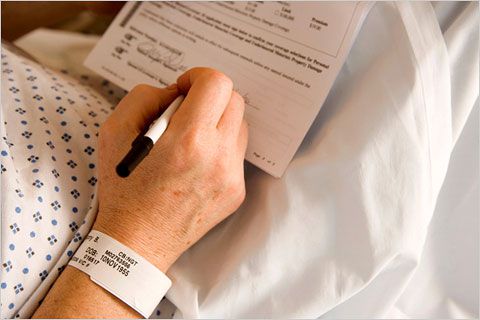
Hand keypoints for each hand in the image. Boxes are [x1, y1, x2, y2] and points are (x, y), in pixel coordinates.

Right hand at [93, 68, 247, 271]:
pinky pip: (237, 154)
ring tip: (191, 139)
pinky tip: (197, 162)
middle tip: (186, 111)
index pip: (217, 83)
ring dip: (218, 122)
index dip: (198, 77)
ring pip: (240, 126)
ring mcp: (232, 177)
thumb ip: (145, 97)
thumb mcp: (114, 132)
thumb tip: (175, 91)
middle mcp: (218, 157)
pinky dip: (220, 148)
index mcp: (188, 139)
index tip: (183, 89)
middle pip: (235, 100)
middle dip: (210, 97)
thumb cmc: (124, 188)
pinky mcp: (237, 192)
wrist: (137, 242)